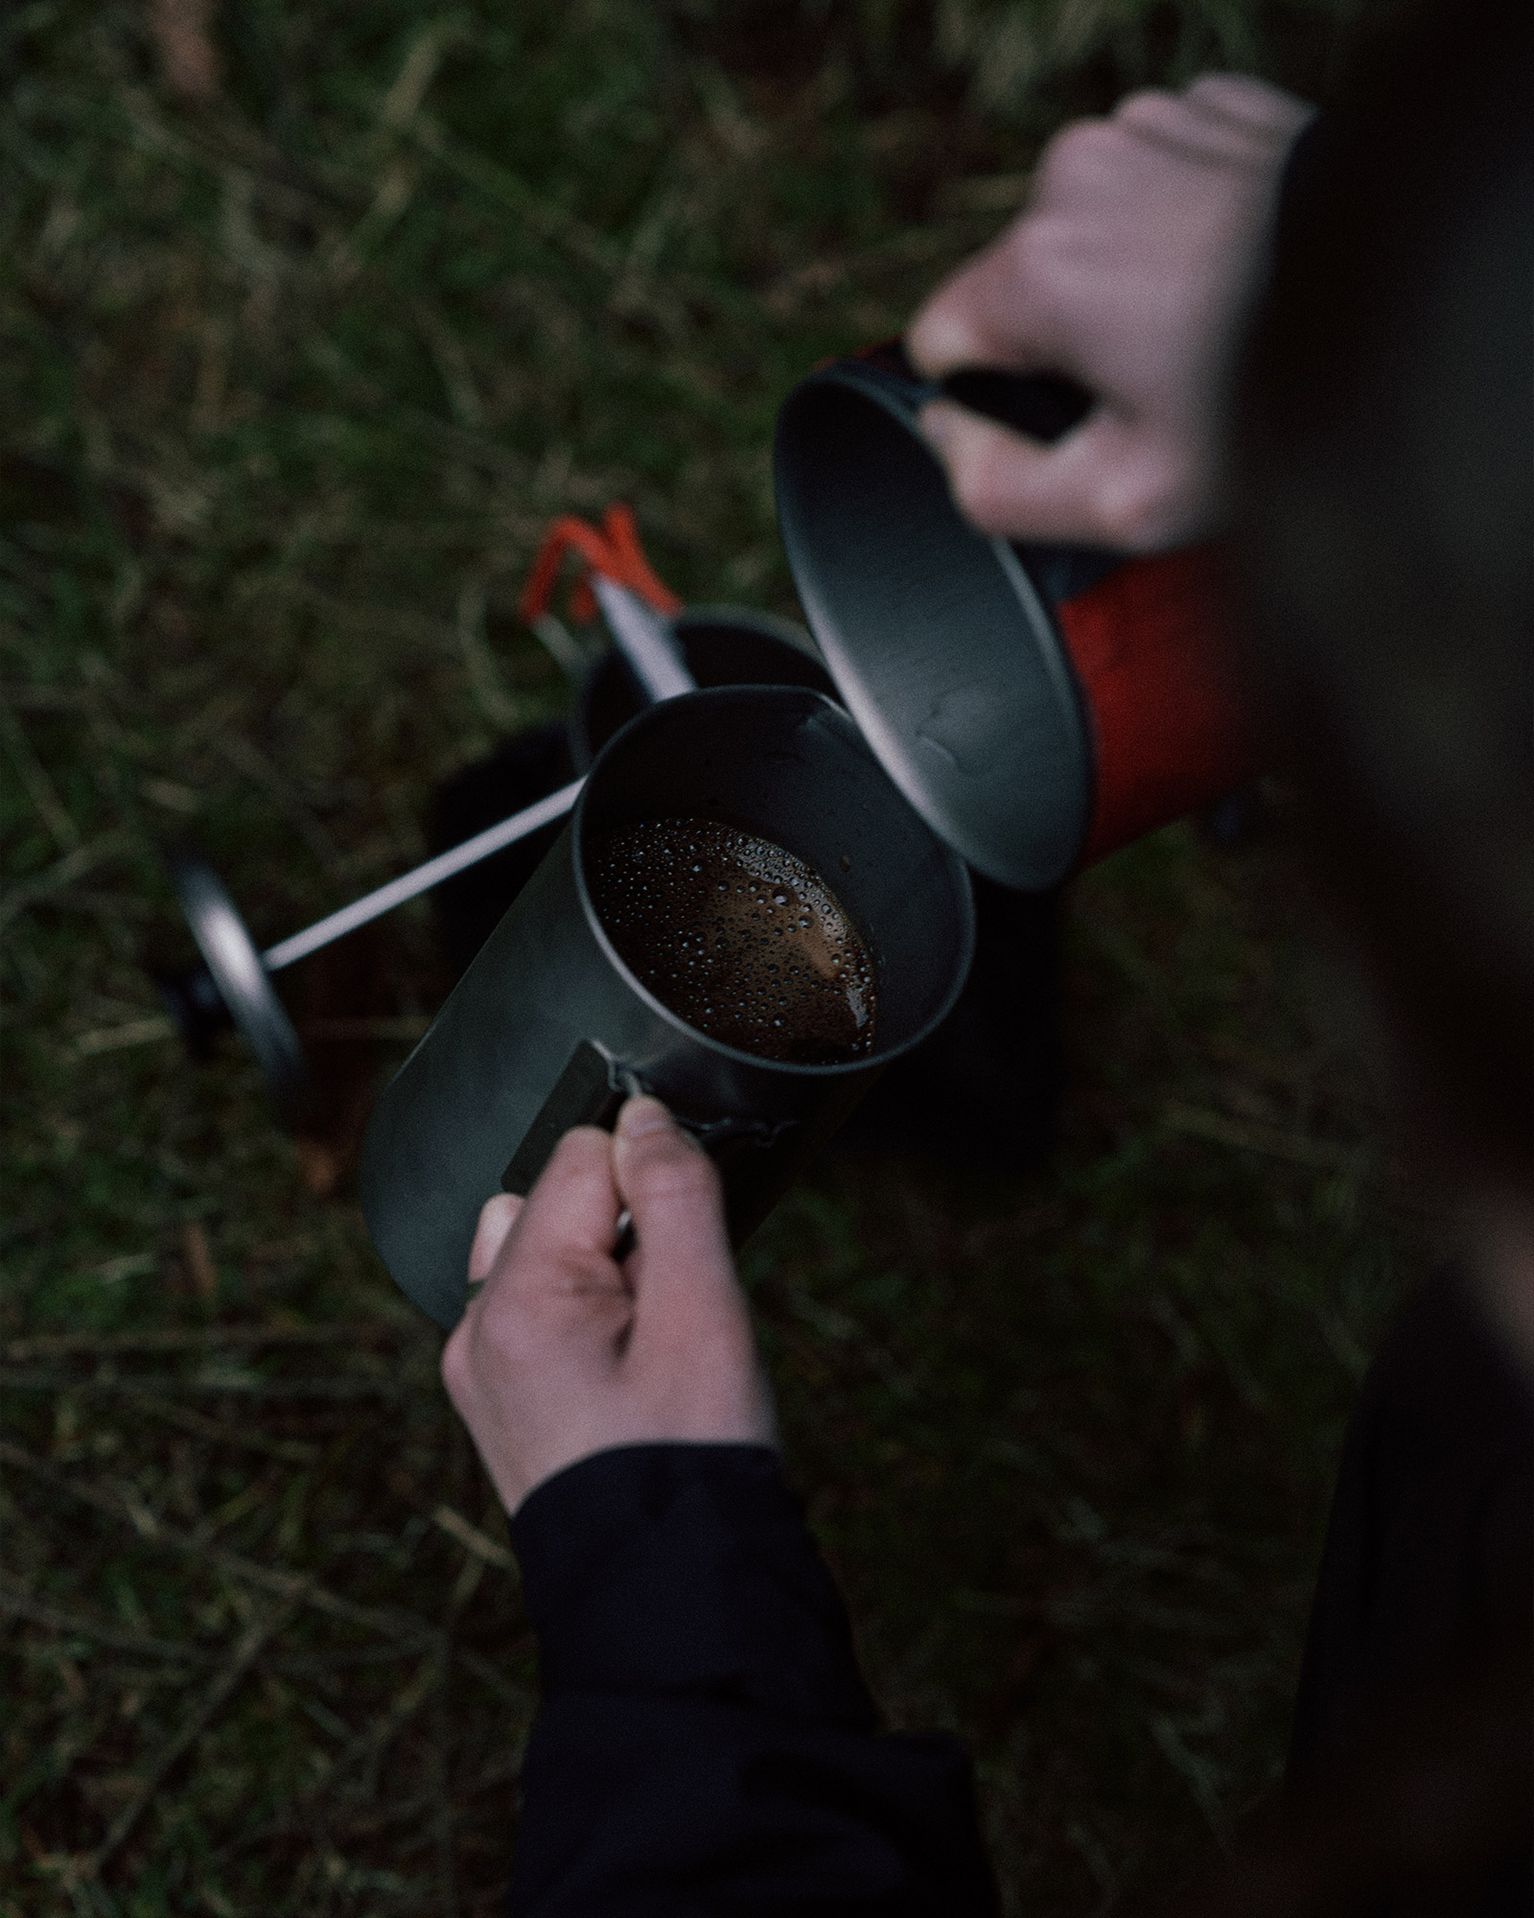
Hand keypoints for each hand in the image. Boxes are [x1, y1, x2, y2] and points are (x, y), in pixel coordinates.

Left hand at [440, 1095, 776, 1514]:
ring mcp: (479, 1369)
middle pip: (559, 1201)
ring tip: (654, 1346)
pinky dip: (588, 1314)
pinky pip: (538, 1310)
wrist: (672, 1596)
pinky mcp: (497, 1400)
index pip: (582, 1156)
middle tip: (677, 1314)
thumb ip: (674, 1197)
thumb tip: (645, 1115)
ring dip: (607, 1271)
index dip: (653, 1182)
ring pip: (548, 1253)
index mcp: (514, 1299)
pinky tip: (629, 1372)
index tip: (690, 1250)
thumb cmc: (691, 1463)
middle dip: (627, 1230)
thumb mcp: (703, 1314)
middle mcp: (475, 1328)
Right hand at [908, 74, 1310, 549]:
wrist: (1412, 297)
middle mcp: (1076, 177)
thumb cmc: (1273, 404)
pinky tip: (1233, 272)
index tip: (1071, 421)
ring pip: (1085, 233)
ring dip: (1124, 284)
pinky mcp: (1208, 111)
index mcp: (1037, 269)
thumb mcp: (1124, 502)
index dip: (995, 402)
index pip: (941, 343)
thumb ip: (997, 490)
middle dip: (1069, 342)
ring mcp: (1146, 131)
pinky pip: (1152, 186)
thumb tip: (949, 441)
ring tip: (1206, 326)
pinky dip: (1178, 231)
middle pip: (1018, 287)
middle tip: (1158, 388)